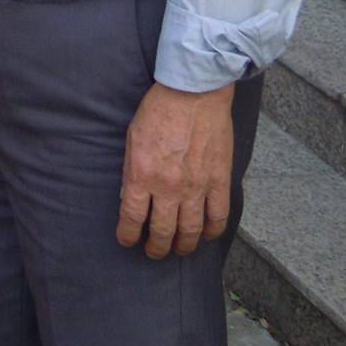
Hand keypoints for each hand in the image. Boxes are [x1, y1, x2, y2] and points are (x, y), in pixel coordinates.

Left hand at [116, 81, 236, 257]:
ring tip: (178, 249)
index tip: (126, 240)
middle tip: (153, 251)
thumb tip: (130, 197)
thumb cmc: (158, 110)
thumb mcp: (131, 139)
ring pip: (191, 231)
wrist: (193, 93)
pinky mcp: (219, 182)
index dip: (127, 235)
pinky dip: (212, 231)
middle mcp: (168, 187)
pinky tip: (206, 235)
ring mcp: (197, 187)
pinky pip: (218, 217)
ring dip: (183, 246)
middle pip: (162, 231)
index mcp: (141, 175)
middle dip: (156, 247)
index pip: (132, 217)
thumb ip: (132, 171)